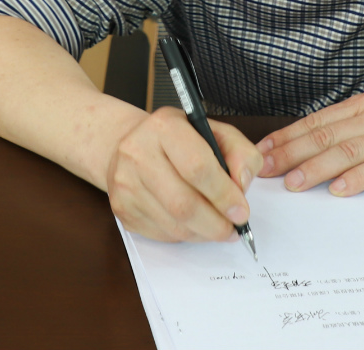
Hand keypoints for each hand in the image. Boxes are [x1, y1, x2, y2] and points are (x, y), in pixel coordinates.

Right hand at [105, 106, 262, 241]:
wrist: (135, 146)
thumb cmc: (182, 141)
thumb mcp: (216, 133)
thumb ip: (241, 154)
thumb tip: (242, 185)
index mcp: (164, 127)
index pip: (197, 167)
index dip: (224, 195)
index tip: (241, 211)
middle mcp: (138, 152)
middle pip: (183, 203)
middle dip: (216, 224)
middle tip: (233, 229)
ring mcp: (125, 182)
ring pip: (173, 225)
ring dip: (203, 233)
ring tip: (217, 228)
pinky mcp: (121, 208)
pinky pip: (161, 234)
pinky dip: (185, 236)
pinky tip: (193, 224)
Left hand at [257, 82, 363, 195]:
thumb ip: (359, 121)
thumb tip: (322, 137)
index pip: (317, 121)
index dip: (287, 136)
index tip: (262, 151)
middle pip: (324, 135)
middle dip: (289, 153)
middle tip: (263, 170)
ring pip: (347, 150)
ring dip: (316, 167)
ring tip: (293, 183)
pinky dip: (357, 177)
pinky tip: (339, 189)